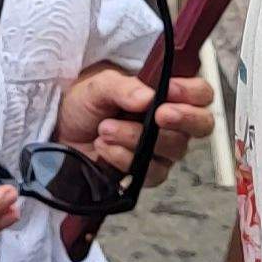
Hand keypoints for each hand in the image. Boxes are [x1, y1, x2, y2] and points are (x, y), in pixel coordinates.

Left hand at [56, 63, 217, 245]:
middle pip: (202, 125)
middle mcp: (171, 123)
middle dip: (182, 119)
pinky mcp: (147, 173)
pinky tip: (105, 148)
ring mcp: (162, 151)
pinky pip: (151, 172)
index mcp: (165, 95)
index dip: (191, 92)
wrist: (59, 134)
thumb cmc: (83, 104)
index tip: (168, 91)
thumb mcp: (97, 87)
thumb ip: (122, 87)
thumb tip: (148, 98)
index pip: (200, 94)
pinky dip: (125, 159)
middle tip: (157, 116)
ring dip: (137, 138)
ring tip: (105, 129)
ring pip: (172, 149)